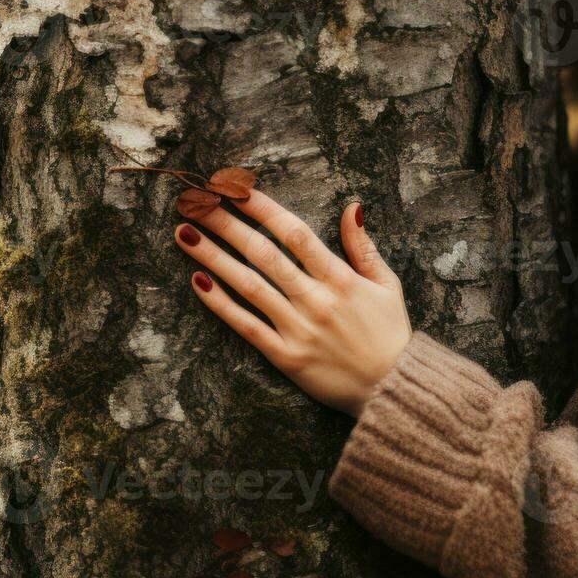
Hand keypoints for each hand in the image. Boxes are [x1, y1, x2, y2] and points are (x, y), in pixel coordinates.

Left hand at [174, 191, 410, 417]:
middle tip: (197, 201)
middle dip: (227, 224)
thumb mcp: (386, 285)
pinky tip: (197, 281)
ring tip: (184, 233)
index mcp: (340, 278)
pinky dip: (221, 304)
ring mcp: (298, 329)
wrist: (392, 388)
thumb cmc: (389, 334)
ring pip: (249, 286)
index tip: (235, 188)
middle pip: (264, 254)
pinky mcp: (285, 357)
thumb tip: (351, 207)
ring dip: (213, 257)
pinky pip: (247, 326)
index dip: (262, 208)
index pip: (294, 233)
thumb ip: (363, 247)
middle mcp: (315, 300)